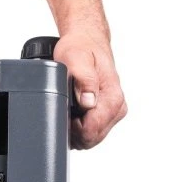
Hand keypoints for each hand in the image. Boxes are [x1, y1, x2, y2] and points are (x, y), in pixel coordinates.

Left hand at [53, 31, 126, 149]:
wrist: (87, 42)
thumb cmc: (80, 49)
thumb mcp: (76, 59)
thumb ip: (83, 80)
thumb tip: (88, 101)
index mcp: (112, 97)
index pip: (92, 131)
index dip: (73, 129)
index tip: (65, 115)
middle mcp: (117, 107)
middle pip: (92, 139)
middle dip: (74, 132)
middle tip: (64, 112)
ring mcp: (114, 112)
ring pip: (92, 138)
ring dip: (76, 130)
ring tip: (68, 110)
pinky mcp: (108, 113)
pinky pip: (92, 131)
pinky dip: (79, 127)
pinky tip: (73, 113)